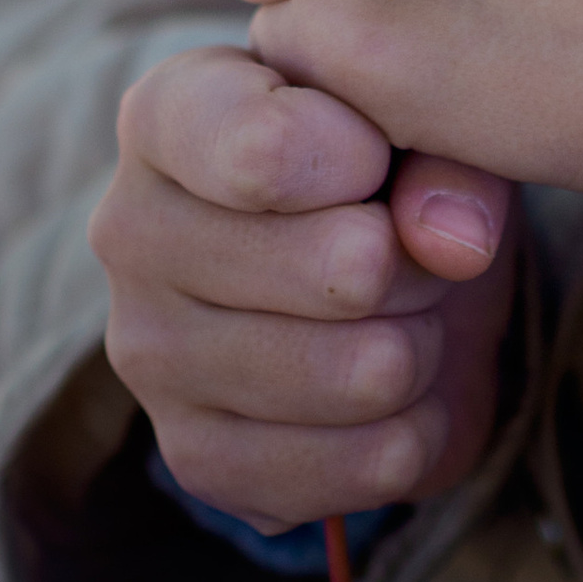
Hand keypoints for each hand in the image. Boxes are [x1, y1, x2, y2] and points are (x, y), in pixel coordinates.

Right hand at [91, 41, 516, 533]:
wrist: (366, 257)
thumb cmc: (378, 152)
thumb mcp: (422, 112)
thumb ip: (447, 151)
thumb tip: (453, 241)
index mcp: (168, 113)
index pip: (266, 149)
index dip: (366, 157)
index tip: (382, 154)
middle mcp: (129, 231)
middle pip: (342, 271)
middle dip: (419, 259)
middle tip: (414, 241)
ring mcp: (148, 355)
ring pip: (361, 374)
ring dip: (423, 344)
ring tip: (406, 306)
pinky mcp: (195, 459)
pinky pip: (359, 469)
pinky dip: (414, 429)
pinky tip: (397, 387)